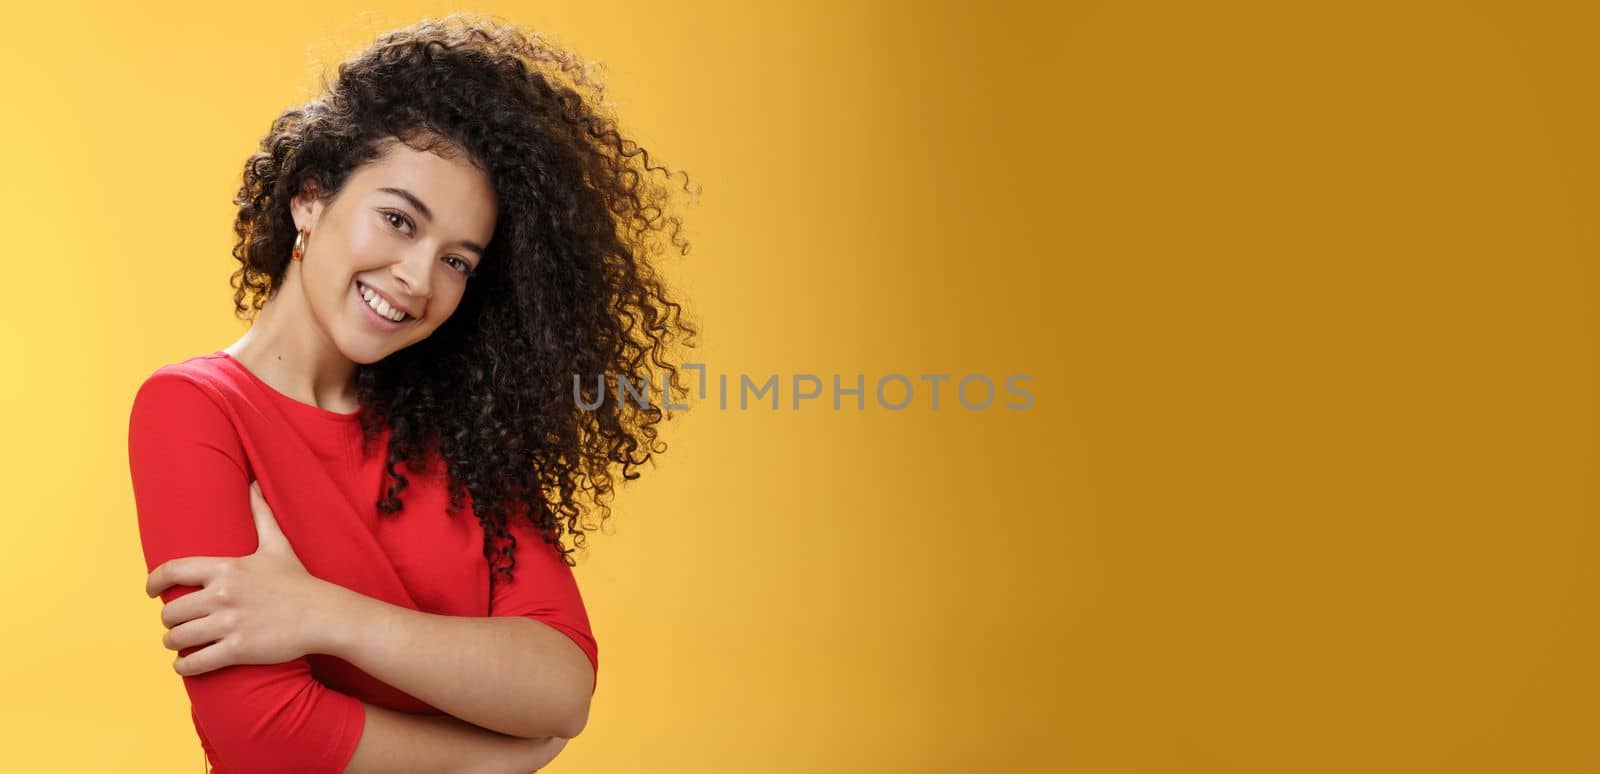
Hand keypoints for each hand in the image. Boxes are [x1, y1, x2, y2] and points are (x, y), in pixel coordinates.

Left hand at [146, 479, 340, 675]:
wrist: (323, 614)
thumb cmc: (298, 581)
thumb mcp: (277, 545)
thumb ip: (261, 514)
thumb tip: (254, 483)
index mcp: (226, 568)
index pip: (173, 570)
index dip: (153, 581)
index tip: (149, 590)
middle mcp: (223, 595)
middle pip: (171, 611)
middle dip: (170, 620)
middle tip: (178, 624)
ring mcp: (229, 623)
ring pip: (178, 638)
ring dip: (174, 642)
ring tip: (180, 643)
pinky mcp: (238, 649)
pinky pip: (195, 662)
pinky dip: (184, 665)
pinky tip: (185, 663)